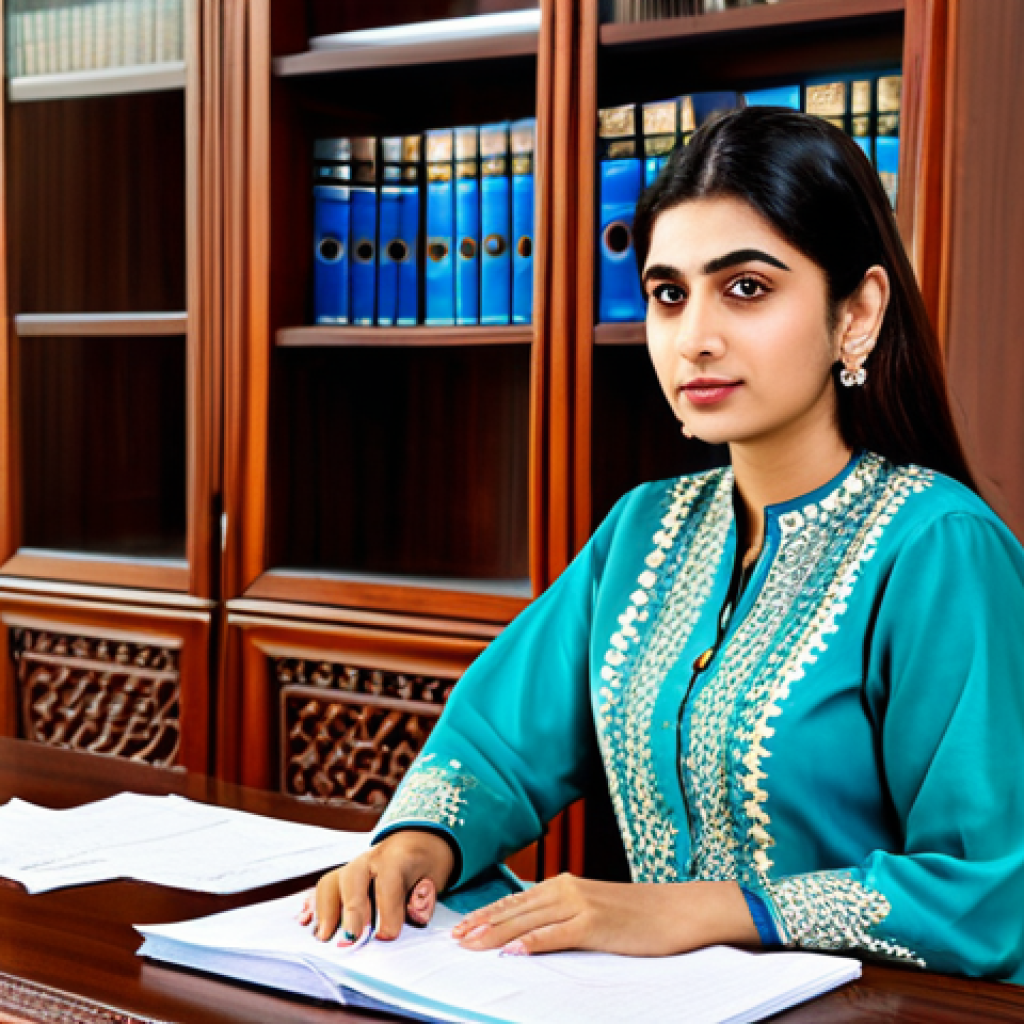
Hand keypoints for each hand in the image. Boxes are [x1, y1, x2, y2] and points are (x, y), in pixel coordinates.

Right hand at [297, 829, 454, 943]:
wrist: (417, 841)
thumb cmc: (424, 864)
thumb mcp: (436, 876)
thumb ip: (425, 898)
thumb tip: (414, 916)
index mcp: (396, 857)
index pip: (388, 882)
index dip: (388, 911)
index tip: (389, 937)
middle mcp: (370, 859)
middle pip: (353, 878)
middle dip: (351, 909)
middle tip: (352, 939)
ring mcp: (352, 867)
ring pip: (331, 882)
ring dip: (326, 910)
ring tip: (325, 937)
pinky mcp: (342, 878)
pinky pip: (322, 889)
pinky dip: (313, 906)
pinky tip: (307, 923)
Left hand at [450, 874, 759, 956]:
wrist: (678, 910)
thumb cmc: (638, 916)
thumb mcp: (594, 911)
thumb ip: (564, 917)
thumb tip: (531, 934)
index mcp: (565, 884)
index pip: (516, 901)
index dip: (486, 914)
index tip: (461, 926)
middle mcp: (567, 888)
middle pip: (514, 909)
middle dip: (481, 924)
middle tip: (453, 938)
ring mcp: (580, 904)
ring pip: (527, 920)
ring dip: (495, 933)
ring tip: (469, 944)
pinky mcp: (595, 923)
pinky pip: (556, 934)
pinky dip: (532, 942)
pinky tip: (512, 951)